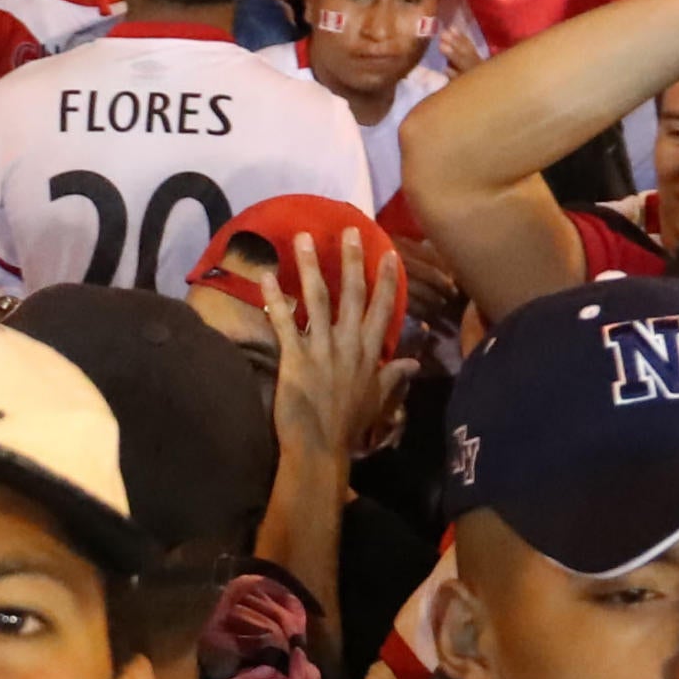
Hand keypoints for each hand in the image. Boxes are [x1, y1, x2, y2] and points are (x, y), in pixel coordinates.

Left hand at [267, 230, 412, 470]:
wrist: (322, 448)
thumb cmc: (350, 425)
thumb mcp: (379, 398)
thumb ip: (395, 375)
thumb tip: (415, 362)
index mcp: (370, 352)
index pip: (382, 308)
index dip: (386, 279)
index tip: (388, 252)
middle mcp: (349, 344)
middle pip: (352, 294)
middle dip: (351, 260)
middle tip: (349, 230)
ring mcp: (322, 348)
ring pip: (318, 299)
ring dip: (310, 266)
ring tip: (303, 238)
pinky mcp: (295, 357)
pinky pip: (283, 322)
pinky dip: (273, 298)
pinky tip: (263, 275)